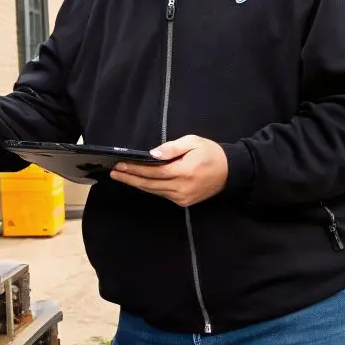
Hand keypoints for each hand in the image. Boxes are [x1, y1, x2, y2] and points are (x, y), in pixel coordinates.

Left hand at [111, 135, 228, 206]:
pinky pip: (162, 194)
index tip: (120, 164)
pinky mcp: (183, 202)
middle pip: (150, 185)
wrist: (231, 172)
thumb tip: (152, 154)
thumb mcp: (193, 142)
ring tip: (121, 176)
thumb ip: (171, 148)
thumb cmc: (211, 153)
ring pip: (154, 191)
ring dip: (137, 184)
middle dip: (130, 178)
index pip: (153, 172)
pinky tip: (139, 182)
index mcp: (184, 172)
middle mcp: (181, 188)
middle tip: (114, 172)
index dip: (135, 169)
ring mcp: (182, 197)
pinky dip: (149, 188)